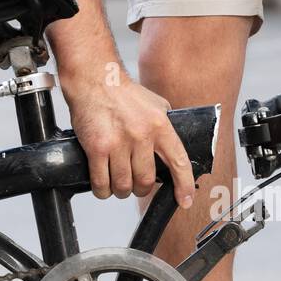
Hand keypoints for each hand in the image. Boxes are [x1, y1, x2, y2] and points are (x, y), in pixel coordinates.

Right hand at [62, 72, 194, 206]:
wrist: (95, 79)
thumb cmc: (123, 93)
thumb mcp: (155, 104)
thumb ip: (166, 126)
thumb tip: (173, 148)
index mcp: (160, 126)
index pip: (179, 162)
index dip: (184, 185)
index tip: (185, 200)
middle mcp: (141, 135)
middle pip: (146, 181)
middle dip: (141, 189)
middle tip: (135, 184)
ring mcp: (118, 143)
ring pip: (123, 186)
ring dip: (121, 190)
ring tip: (118, 183)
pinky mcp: (97, 148)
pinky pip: (101, 183)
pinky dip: (102, 190)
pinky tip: (103, 184)